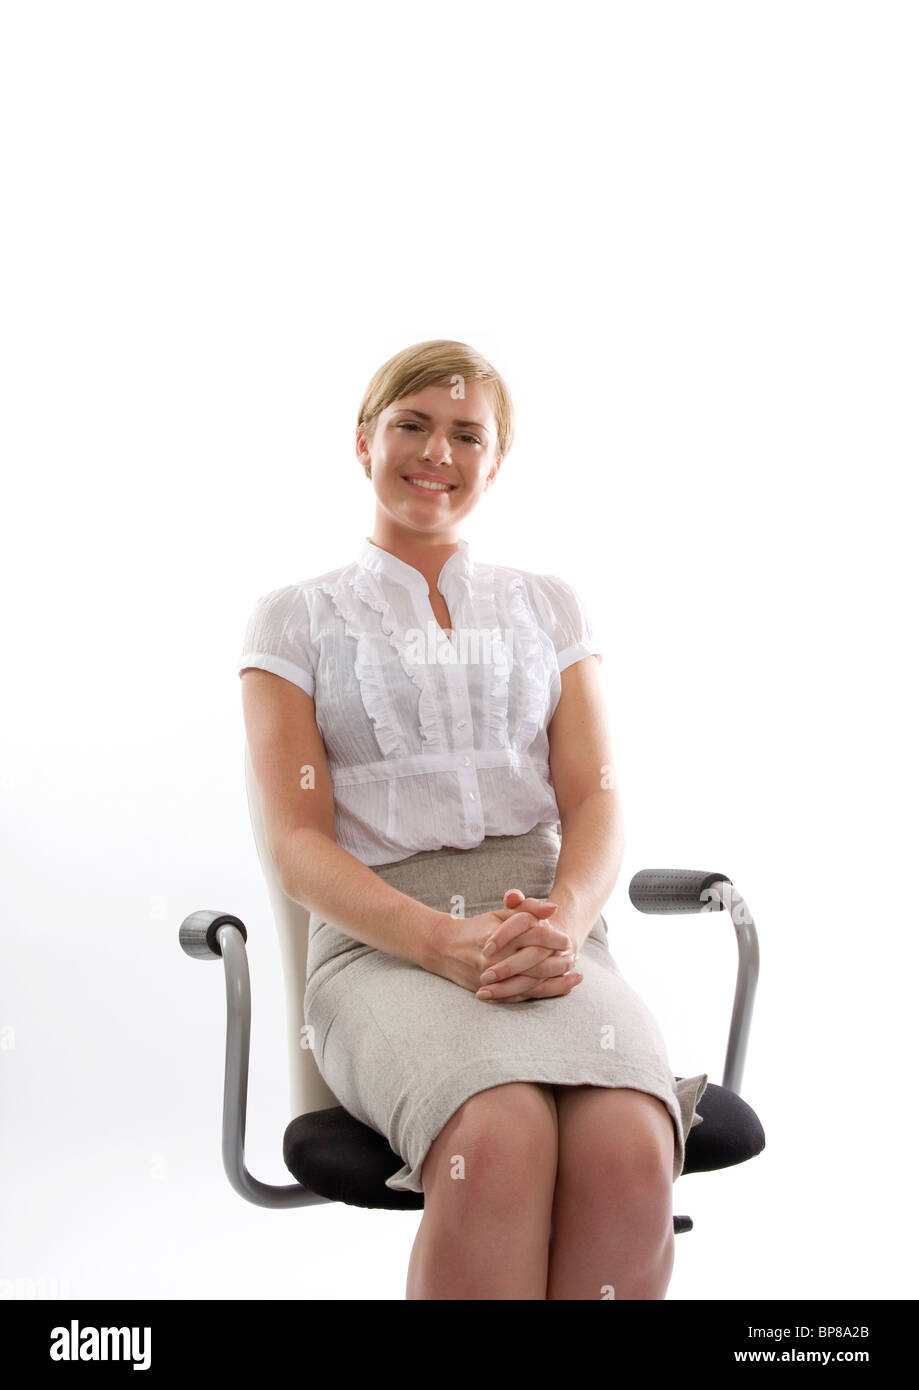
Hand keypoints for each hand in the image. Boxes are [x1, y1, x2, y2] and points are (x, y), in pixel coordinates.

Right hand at [424, 893, 574, 998]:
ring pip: (532, 981)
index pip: (536, 934)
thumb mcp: (500, 914)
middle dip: (559, 961)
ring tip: (573, 976)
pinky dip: (543, 993)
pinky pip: (522, 995)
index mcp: (501, 933)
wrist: (444, 948)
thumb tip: (554, 909)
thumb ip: (527, 908)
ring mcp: (492, 975)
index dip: (555, 938)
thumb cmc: (478, 928)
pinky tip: (559, 989)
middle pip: (537, 960)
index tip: (567, 940)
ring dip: (556, 979)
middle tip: (573, 958)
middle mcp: (496, 955)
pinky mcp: (490, 990)